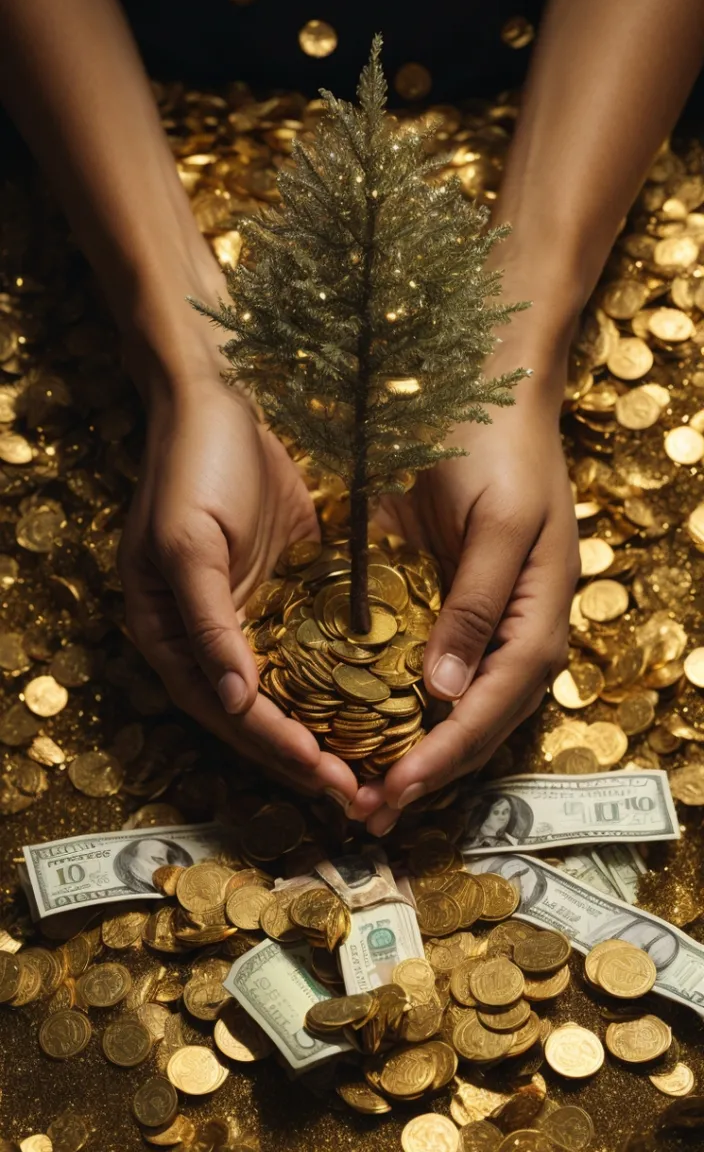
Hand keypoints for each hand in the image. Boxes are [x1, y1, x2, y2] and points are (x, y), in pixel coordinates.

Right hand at [118, 373, 358, 806]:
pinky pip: (319, 649)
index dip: (276, 747)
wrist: (218, 395)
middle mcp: (212, 637)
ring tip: (383, 767)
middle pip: (263, 716)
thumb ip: (207, 622)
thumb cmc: (191, 465)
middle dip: (311, 757)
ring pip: (295, 692)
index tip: (327, 776)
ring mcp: (253, 616)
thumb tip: (234, 700)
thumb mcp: (186, 542)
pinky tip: (386, 701)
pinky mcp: (289, 590)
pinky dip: (346, 681)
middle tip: (365, 796)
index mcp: (173, 635)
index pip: (229, 710)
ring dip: (334, 730)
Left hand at [351, 383, 578, 832]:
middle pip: (474, 722)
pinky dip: (390, 706)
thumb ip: (475, 605)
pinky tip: (353, 729)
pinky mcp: (443, 604)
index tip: (396, 790)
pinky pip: (421, 669)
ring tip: (359, 791)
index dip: (447, 754)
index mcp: (538, 618)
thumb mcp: (500, 523)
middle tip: (369, 814)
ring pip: (448, 708)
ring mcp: (479, 622)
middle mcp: (512, 632)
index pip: (494, 706)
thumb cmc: (503, 450)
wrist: (490, 391)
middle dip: (426, 772)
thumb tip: (443, 690)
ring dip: (407, 751)